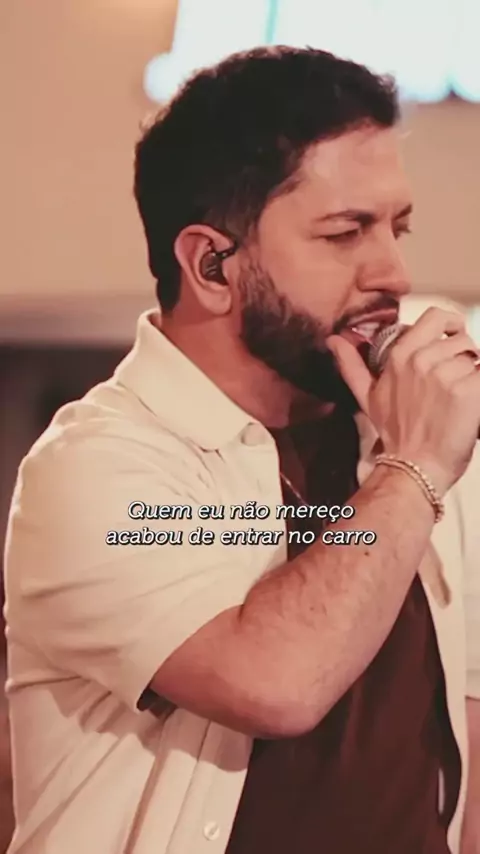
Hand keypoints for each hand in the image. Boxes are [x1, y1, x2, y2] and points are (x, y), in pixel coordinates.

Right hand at [327, 307, 479, 495]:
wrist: (414, 467)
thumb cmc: (395, 434)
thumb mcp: (367, 397)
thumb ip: (351, 365)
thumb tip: (333, 340)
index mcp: (400, 355)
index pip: (436, 318)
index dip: (450, 325)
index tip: (454, 336)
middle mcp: (422, 359)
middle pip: (461, 340)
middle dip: (465, 356)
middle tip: (457, 379)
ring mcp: (445, 374)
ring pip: (475, 358)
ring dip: (473, 375)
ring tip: (460, 397)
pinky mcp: (468, 390)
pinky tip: (471, 404)